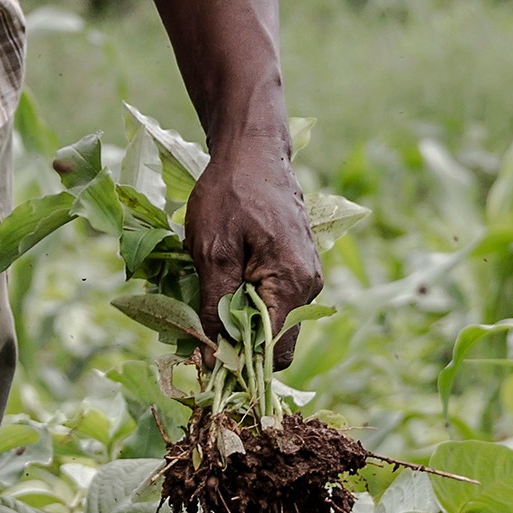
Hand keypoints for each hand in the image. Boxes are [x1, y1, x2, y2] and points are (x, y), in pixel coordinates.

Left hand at [187, 143, 322, 364]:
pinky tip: (227, 279)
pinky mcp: (298, 266)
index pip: (273, 352)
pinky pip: (277, 300)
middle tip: (203, 322)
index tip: (206, 353)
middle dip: (240, 341)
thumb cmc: (230, 195)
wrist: (252, 151)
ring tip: (213, 294)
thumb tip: (213, 356)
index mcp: (293, 284)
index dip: (240, 360)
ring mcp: (307, 276)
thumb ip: (214, 307)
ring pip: (275, 321)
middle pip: (276, 341)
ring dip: (243, 320)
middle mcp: (309, 286)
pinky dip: (251, 302)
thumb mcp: (211, 252)